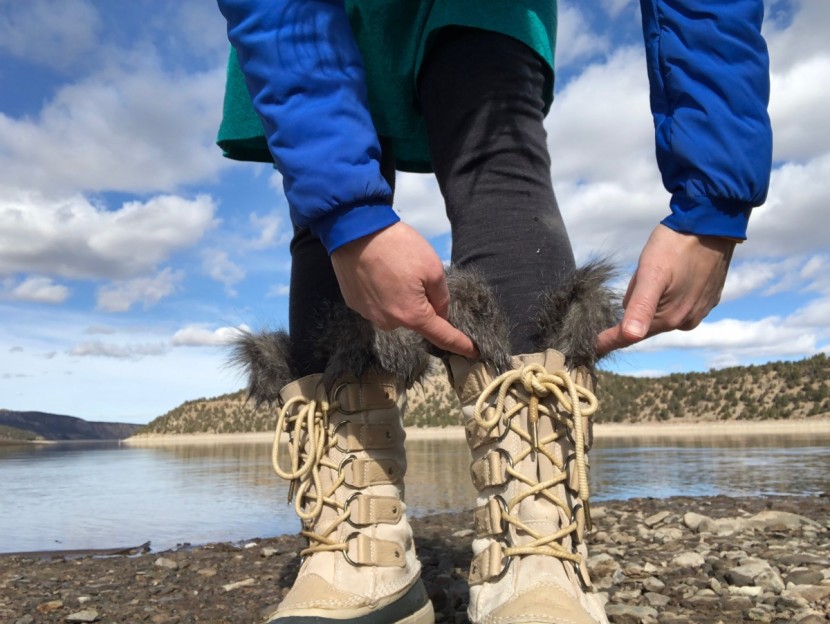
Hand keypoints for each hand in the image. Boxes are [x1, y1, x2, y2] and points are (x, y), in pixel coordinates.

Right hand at [330, 222, 477, 357]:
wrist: (354, 230)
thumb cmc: (398, 247)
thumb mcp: (433, 268)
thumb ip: (441, 297)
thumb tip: (440, 313)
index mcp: (412, 316)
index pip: (442, 336)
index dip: (460, 344)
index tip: (475, 352)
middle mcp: (389, 323)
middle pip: (416, 320)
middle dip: (423, 304)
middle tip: (417, 274)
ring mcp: (368, 315)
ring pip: (396, 311)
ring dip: (401, 297)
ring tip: (395, 270)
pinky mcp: (354, 303)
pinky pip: (377, 303)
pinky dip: (383, 292)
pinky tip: (379, 272)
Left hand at [595, 224, 735, 355]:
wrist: (713, 223)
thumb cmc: (676, 245)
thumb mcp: (651, 273)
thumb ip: (640, 306)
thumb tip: (631, 336)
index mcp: (669, 318)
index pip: (629, 336)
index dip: (608, 341)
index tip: (591, 347)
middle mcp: (686, 320)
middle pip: (644, 320)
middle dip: (635, 305)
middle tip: (641, 275)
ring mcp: (700, 310)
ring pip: (660, 310)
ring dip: (653, 297)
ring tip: (661, 270)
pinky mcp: (708, 298)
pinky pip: (678, 301)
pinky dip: (669, 292)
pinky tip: (674, 273)